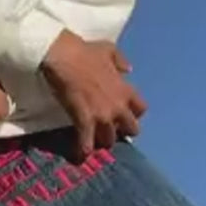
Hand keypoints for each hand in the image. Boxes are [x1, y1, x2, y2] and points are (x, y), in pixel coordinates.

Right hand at [41, 29, 146, 159]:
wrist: (64, 56)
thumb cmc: (85, 52)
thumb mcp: (109, 50)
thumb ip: (121, 61)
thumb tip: (128, 69)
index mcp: (125, 90)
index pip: (141, 109)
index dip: (133, 114)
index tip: (125, 113)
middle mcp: (118, 106)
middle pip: (131, 130)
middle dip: (121, 132)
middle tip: (110, 130)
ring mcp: (102, 116)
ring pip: (109, 140)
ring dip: (101, 141)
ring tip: (92, 140)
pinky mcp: (84, 121)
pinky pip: (86, 143)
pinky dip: (82, 150)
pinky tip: (78, 155)